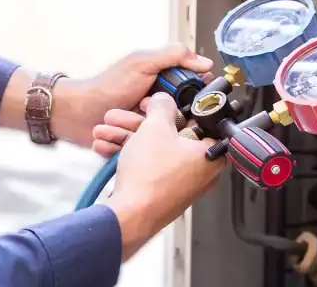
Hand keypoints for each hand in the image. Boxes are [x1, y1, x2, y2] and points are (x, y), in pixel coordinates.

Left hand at [0, 43, 212, 150]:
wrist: (75, 112)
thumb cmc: (106, 86)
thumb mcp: (141, 64)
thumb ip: (172, 57)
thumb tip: (204, 62)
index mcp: (164, 86)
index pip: (192, 96)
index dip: (193, 102)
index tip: (186, 105)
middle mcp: (159, 108)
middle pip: (180, 122)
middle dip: (163, 122)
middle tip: (145, 112)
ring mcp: (148, 128)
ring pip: (161, 140)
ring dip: (141, 133)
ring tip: (125, 124)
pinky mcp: (137, 146)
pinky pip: (143, 153)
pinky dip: (130, 147)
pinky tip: (118, 140)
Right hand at [96, 93, 224, 259]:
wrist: (129, 215)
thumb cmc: (150, 178)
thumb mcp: (156, 127)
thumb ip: (162, 107)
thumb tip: (164, 101)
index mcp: (211, 155)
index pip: (201, 123)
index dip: (179, 108)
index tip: (162, 103)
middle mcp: (199, 171)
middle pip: (172, 135)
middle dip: (141, 123)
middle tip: (126, 115)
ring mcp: (180, 183)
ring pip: (155, 150)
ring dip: (128, 137)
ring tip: (105, 130)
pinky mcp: (161, 192)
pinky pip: (148, 166)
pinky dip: (129, 155)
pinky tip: (105, 147)